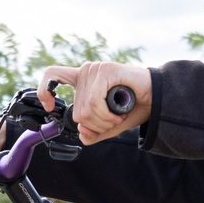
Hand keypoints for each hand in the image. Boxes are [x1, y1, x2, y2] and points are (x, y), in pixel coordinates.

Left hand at [33, 62, 151, 143]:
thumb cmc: (134, 108)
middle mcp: (86, 71)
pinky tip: (119, 115)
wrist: (158, 100)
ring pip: (85, 110)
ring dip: (104, 122)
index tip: (51, 107)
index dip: (45, 91)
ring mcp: (95, 69)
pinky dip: (106, 115)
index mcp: (82, 80)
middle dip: (96, 125)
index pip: (53, 75)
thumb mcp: (109, 124)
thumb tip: (82, 133)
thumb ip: (94, 131)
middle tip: (113, 121)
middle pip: (76, 111)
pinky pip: (94, 103)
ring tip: (118, 117)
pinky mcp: (106, 71)